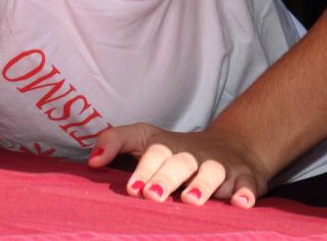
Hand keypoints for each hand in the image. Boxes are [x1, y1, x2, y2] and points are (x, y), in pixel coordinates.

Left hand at [88, 123, 270, 207]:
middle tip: (154, 196)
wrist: (231, 145)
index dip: (143, 169)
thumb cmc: (176, 149)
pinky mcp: (246, 177)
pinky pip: (248, 184)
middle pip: (181, 162)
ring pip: (213, 172)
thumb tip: (92, 161)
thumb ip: (116, 141)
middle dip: (167, 178)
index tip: (133, 189)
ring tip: (191, 199)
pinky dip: (246, 193)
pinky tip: (240, 203)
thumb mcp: (145, 138)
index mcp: (167, 146)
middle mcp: (193, 154)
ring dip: (203, 184)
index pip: (154, 153)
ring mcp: (220, 165)